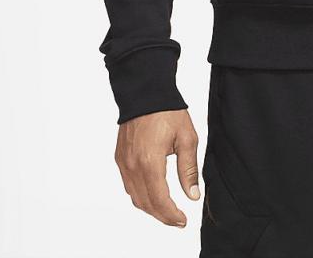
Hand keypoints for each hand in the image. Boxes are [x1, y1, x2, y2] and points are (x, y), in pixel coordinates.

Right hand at [114, 108, 201, 226]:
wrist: (145, 92)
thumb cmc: (168, 112)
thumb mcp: (187, 138)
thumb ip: (188, 169)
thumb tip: (192, 195)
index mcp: (150, 162)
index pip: (159, 200)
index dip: (171, 215)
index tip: (183, 221)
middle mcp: (132, 166)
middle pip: (145, 203)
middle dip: (162, 215)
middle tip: (178, 219)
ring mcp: (123, 163)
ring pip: (135, 197)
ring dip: (150, 207)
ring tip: (167, 210)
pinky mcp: (120, 158)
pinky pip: (128, 185)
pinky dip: (140, 195)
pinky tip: (153, 193)